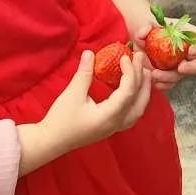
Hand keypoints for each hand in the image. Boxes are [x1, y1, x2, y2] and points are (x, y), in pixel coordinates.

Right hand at [17, 50, 151, 173]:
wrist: (51, 142)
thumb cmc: (61, 120)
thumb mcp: (72, 94)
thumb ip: (84, 73)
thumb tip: (89, 52)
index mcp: (110, 116)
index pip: (128, 91)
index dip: (130, 71)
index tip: (125, 56)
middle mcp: (118, 123)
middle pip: (139, 100)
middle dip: (142, 78)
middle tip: (140, 58)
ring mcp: (116, 127)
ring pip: (139, 108)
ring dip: (143, 89)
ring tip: (143, 72)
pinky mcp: (112, 127)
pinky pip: (133, 113)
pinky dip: (137, 99)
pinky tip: (134, 89)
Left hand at [145, 25, 195, 93]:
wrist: (142, 41)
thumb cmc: (150, 29)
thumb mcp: (147, 23)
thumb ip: (145, 26)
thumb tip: (146, 31)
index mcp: (191, 37)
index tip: (190, 51)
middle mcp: (189, 54)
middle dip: (191, 68)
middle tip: (180, 68)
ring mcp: (181, 67)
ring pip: (182, 77)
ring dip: (170, 77)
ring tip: (155, 74)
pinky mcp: (170, 77)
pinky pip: (170, 85)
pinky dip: (163, 84)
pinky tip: (153, 80)